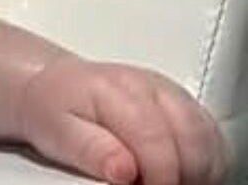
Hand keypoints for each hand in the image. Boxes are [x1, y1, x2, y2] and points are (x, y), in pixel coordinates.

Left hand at [18, 56, 225, 183]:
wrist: (51, 89)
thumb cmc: (53, 111)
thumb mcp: (58, 133)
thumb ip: (91, 151)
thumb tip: (124, 171)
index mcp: (117, 90)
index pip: (156, 139)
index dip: (157, 177)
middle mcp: (149, 86)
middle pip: (192, 139)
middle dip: (180, 175)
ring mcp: (169, 94)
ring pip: (207, 137)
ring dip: (196, 169)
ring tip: (164, 182)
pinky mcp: (181, 105)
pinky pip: (210, 136)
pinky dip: (204, 161)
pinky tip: (181, 174)